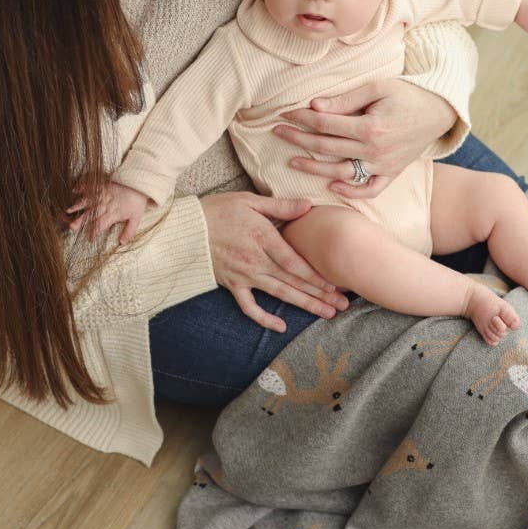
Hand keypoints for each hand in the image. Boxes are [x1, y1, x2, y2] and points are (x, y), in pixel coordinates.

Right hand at [66, 182, 149, 244]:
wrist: (139, 183)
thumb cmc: (137, 201)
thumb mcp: (136, 218)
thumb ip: (129, 231)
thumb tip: (122, 242)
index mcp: (113, 213)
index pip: (102, 225)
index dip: (95, 232)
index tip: (89, 238)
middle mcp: (106, 204)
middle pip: (92, 214)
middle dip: (81, 221)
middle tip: (72, 227)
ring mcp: (103, 194)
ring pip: (88, 201)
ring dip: (78, 205)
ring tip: (68, 210)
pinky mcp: (102, 185)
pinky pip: (91, 187)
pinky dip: (82, 188)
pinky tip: (74, 191)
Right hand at [200, 191, 350, 331]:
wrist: (185, 229)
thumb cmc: (217, 210)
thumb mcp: (249, 201)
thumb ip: (281, 206)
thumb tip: (308, 205)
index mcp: (262, 238)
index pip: (294, 262)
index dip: (316, 276)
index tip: (336, 285)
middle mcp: (255, 260)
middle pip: (293, 281)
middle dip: (319, 294)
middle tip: (342, 305)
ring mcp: (243, 275)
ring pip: (279, 294)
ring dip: (304, 305)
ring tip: (326, 314)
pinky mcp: (231, 285)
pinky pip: (249, 307)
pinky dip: (264, 318)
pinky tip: (281, 327)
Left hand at [271, 78, 452, 200]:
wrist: (438, 112)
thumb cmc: (406, 95)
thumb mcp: (377, 88)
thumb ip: (345, 100)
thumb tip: (314, 106)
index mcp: (370, 127)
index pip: (325, 124)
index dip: (301, 118)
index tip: (284, 114)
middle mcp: (375, 151)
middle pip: (327, 147)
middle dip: (298, 139)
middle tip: (277, 132)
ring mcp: (383, 166)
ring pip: (340, 172)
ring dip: (313, 168)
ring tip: (292, 162)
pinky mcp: (391, 174)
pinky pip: (369, 190)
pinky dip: (350, 192)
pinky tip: (331, 186)